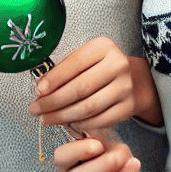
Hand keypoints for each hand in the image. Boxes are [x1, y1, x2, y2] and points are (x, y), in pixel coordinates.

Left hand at [31, 38, 160, 128]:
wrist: (134, 78)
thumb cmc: (102, 66)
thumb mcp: (87, 57)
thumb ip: (65, 68)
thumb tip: (40, 87)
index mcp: (104, 47)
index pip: (75, 63)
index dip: (54, 79)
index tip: (38, 91)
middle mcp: (118, 64)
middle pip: (80, 88)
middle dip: (54, 101)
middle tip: (36, 109)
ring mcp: (125, 86)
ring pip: (88, 107)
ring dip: (63, 116)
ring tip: (47, 119)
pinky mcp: (128, 106)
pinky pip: (99, 120)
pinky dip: (80, 124)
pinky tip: (68, 123)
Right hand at [55, 133, 150, 171]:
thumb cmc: (112, 163)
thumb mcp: (107, 143)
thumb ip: (102, 136)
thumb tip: (98, 128)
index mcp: (68, 165)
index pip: (61, 157)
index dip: (77, 150)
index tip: (98, 145)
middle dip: (101, 167)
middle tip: (121, 156)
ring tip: (135, 165)